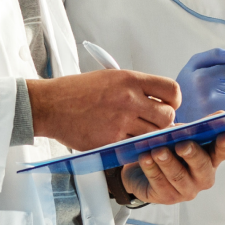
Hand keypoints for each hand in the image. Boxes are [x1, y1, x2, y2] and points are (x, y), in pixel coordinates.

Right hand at [28, 70, 180, 151]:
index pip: (171, 90)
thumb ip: (134, 87)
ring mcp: (120, 122)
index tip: (168, 104)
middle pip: (167, 116)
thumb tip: (157, 100)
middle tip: (153, 121)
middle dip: (164, 121)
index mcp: (129, 80)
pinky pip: (134, 147)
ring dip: (148, 135)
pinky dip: (132, 145)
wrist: (50, 106)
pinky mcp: (111, 141)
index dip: (173, 100)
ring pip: (153, 135)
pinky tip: (122, 138)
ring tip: (135, 130)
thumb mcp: (109, 77)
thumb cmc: (76, 91)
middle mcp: (128, 100)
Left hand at [121, 134, 224, 204]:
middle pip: (202, 167)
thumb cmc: (165, 148)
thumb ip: (188, 130)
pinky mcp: (166, 197)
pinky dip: (151, 169)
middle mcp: (202, 177)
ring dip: (167, 162)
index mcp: (209, 159)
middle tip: (182, 145)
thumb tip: (198, 123)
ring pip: (178, 176)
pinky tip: (145, 159)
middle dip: (193, 154)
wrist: (139, 168)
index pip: (222, 152)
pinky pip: (159, 183)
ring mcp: (186, 190)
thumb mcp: (177, 136)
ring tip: (157, 151)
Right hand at [174, 49, 224, 122]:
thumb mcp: (194, 65)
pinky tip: (214, 107)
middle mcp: (207, 95)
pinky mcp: (217, 120)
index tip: (218, 73)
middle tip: (211, 86)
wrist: (173, 114)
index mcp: (201, 77)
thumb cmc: (186, 85)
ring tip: (212, 97)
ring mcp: (212, 110)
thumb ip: (216, 55)